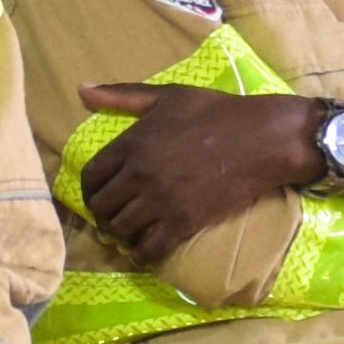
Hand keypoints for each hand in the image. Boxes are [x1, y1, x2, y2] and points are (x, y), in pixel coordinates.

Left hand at [78, 81, 338, 261]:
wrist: (261, 139)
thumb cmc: (216, 113)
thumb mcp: (168, 96)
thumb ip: (123, 95)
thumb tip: (82, 90)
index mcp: (132, 143)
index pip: (91, 177)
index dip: (91, 190)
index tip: (101, 194)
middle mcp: (140, 174)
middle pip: (102, 207)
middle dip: (104, 214)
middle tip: (115, 215)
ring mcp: (161, 201)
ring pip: (121, 230)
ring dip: (122, 233)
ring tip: (131, 231)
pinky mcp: (183, 223)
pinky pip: (148, 248)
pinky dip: (142, 253)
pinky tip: (146, 248)